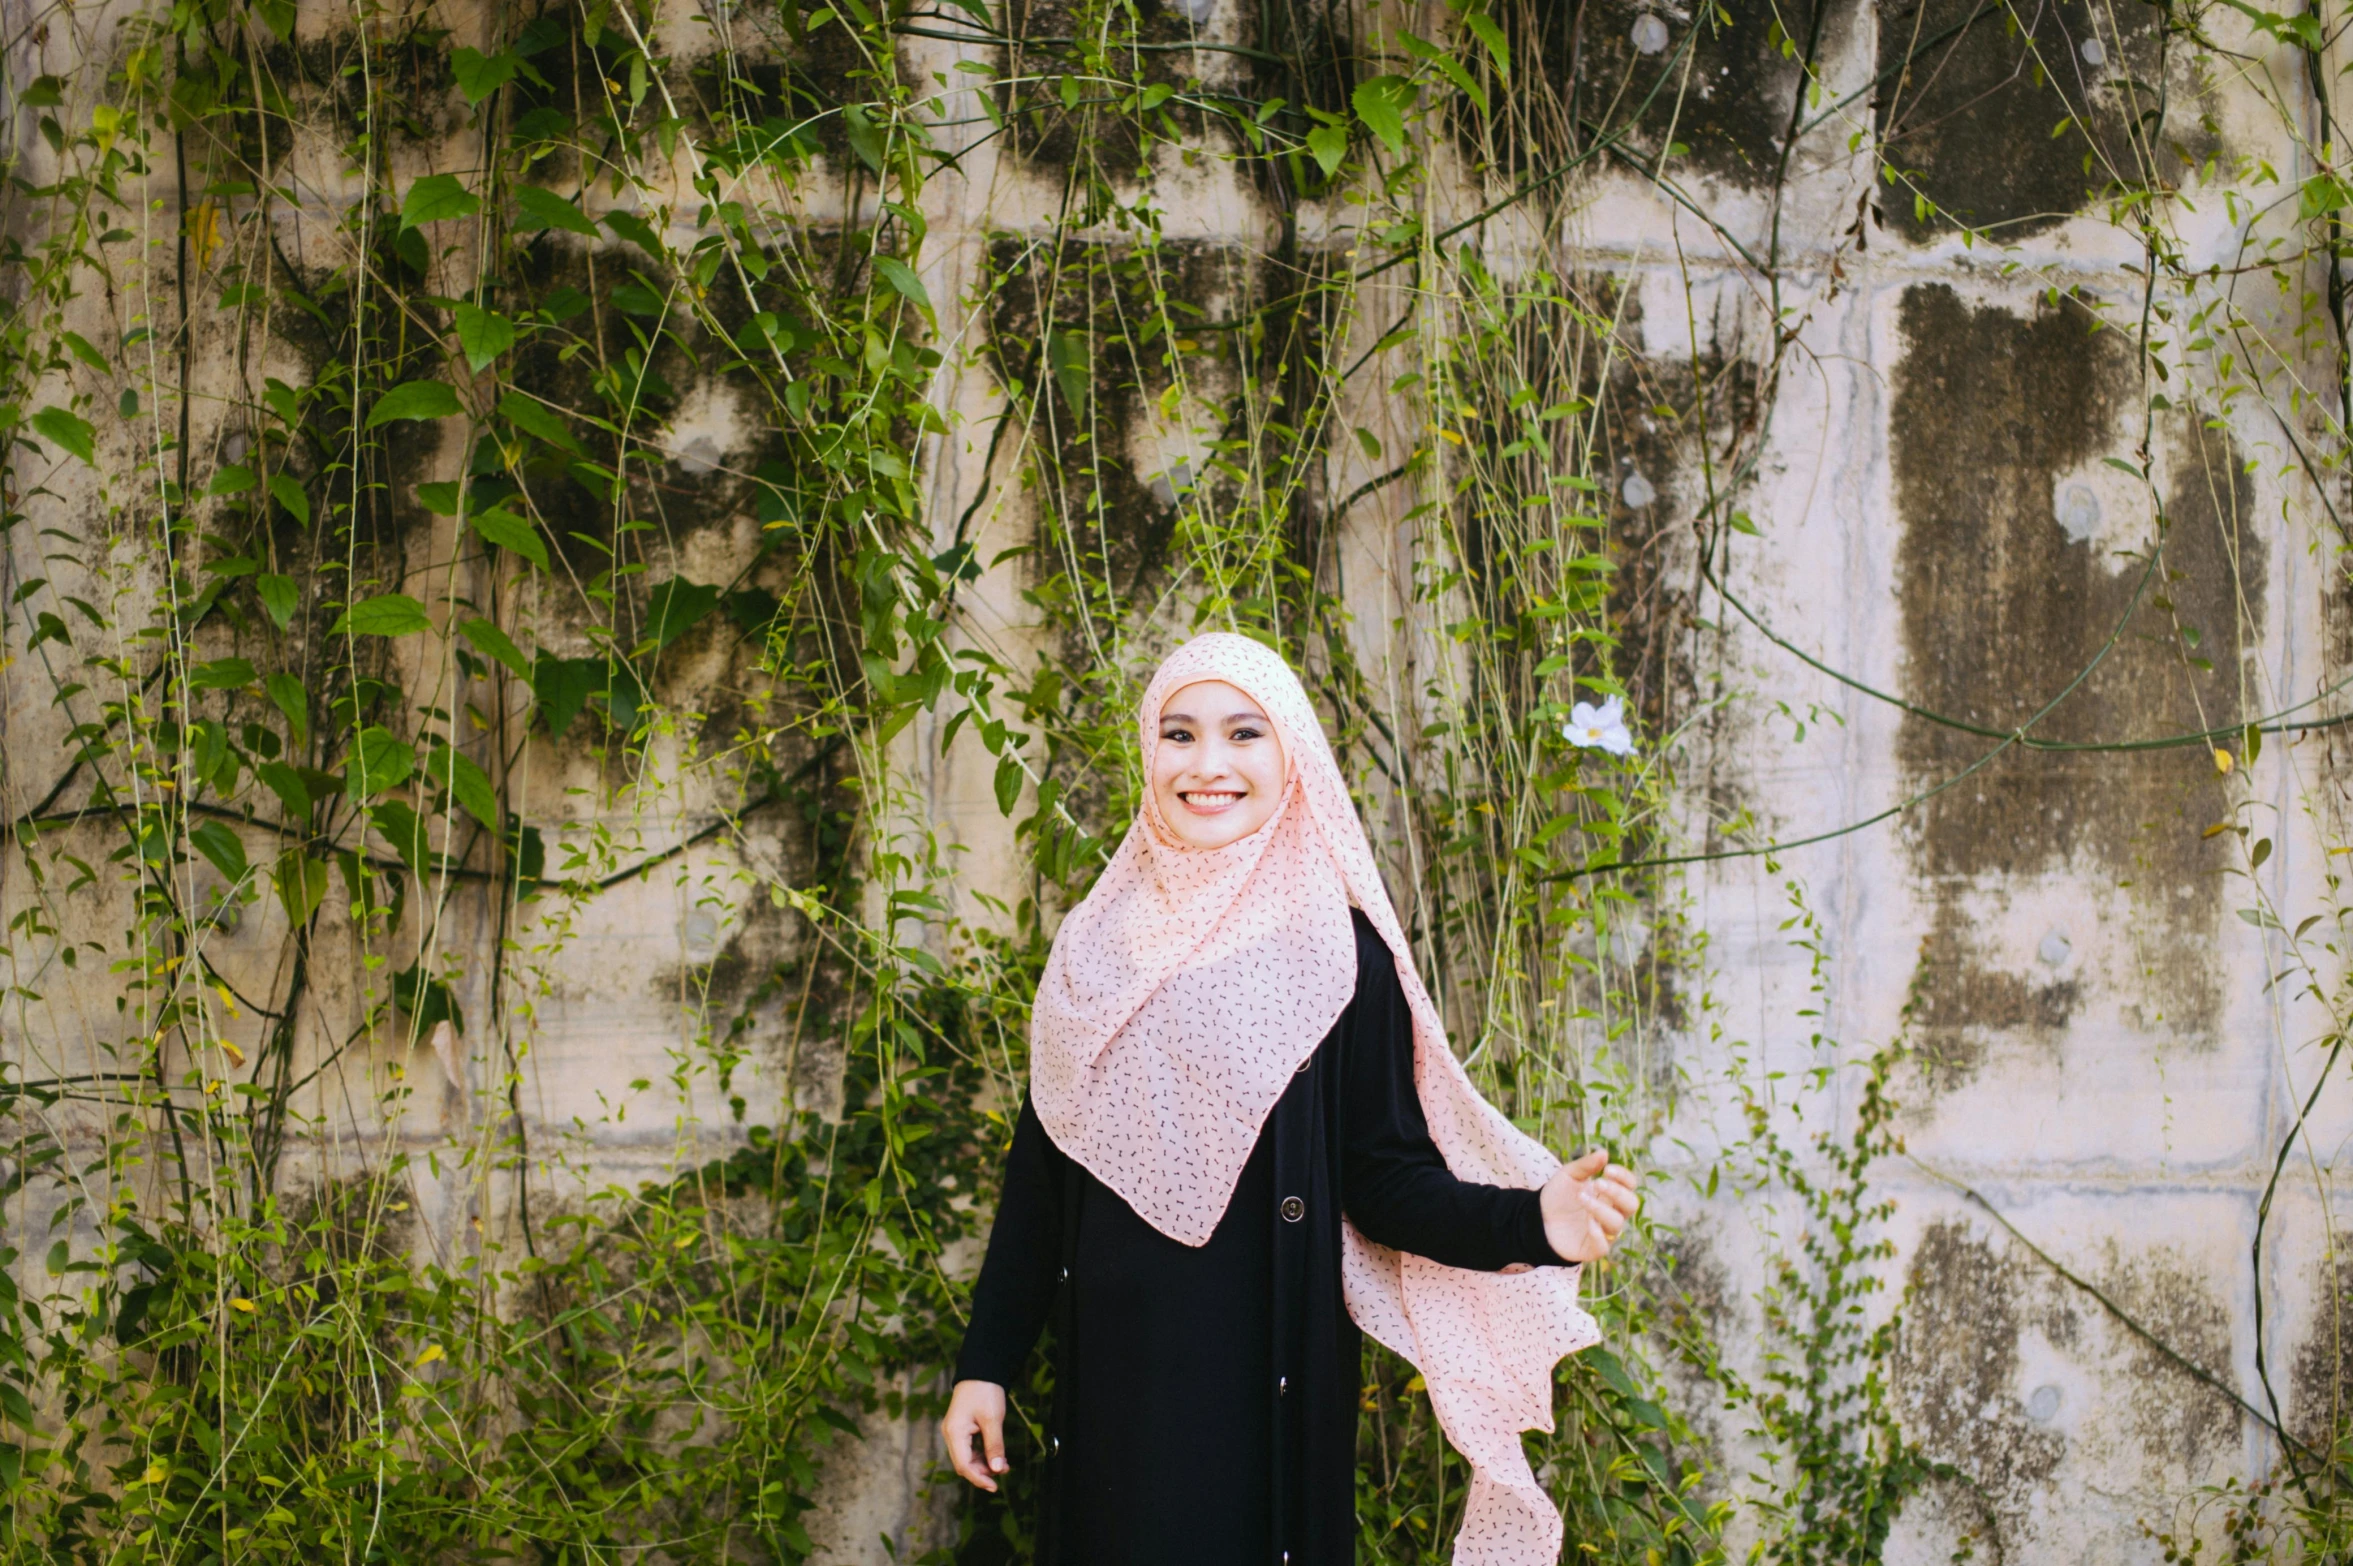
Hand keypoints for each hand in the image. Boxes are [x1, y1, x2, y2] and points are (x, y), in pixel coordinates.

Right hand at [940, 1379, 1008, 1490]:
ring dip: (984, 1464)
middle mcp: (951, 1434)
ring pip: (967, 1457)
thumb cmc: (985, 1391)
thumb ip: (994, 1446)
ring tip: (1003, 1465)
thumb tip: (997, 1470)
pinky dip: (982, 1454)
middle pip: (964, 1464)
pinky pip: (970, 1448)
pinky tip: (996, 1456)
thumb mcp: (993, 1420)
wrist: (981, 1369)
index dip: (979, 1478)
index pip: (963, 1465)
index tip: (994, 1486)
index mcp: (954, 1433)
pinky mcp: (961, 1428)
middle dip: (983, 1472)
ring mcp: (955, 1431)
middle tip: (1004, 1472)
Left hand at [1539, 1149, 1639, 1263]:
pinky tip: (1588, 1222)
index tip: (1608, 1169)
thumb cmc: (1557, 1196)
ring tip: (1582, 1198)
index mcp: (1609, 1194)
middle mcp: (1611, 1213)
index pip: (1630, 1186)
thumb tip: (1604, 1153)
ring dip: (1601, 1209)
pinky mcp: (1592, 1248)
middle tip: (1598, 1184)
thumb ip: (1586, 1165)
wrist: (1536, 1218)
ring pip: (1617, 1224)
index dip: (1624, 1177)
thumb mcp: (1569, 1175)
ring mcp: (1603, 1232)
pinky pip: (1604, 1246)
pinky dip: (1598, 1235)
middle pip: (1631, 1205)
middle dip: (1618, 1193)